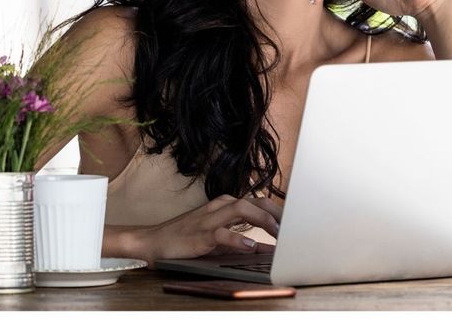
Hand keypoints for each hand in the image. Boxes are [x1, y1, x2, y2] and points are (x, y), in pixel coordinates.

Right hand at [141, 194, 281, 267]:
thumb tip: (269, 248)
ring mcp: (210, 218)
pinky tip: (249, 246)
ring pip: (241, 209)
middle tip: (294, 227)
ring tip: (279, 232)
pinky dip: (236, 239)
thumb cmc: (188, 239)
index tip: (297, 221)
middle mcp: (220, 206)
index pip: (260, 202)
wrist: (154, 242)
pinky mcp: (199, 234)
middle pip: (255, 201)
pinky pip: (221, 233)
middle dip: (277, 212)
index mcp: (227, 205)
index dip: (279, 210)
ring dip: (263, 220)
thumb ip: (244, 240)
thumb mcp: (220, 239)